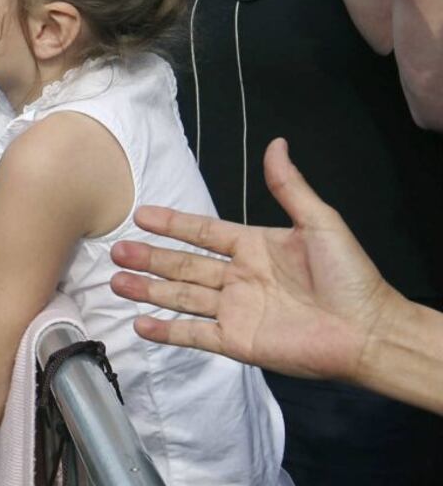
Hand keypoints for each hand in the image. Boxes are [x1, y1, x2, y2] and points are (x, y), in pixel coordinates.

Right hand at [109, 138, 400, 383]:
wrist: (369, 330)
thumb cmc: (351, 275)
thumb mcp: (320, 222)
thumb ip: (289, 187)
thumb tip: (276, 144)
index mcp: (253, 246)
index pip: (202, 232)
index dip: (172, 224)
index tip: (141, 215)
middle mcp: (237, 277)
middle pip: (182, 264)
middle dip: (149, 257)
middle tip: (115, 250)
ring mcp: (234, 310)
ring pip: (180, 296)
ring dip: (148, 289)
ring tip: (116, 282)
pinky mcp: (237, 341)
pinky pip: (194, 334)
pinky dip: (167, 330)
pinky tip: (140, 324)